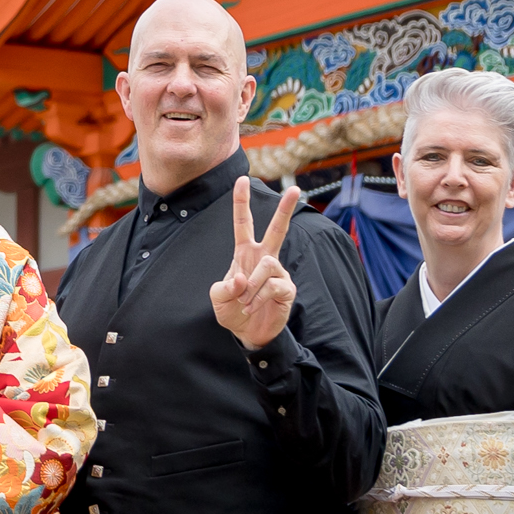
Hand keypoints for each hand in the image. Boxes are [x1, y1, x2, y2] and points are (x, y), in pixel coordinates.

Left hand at [210, 176, 301, 349]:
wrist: (248, 334)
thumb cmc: (233, 310)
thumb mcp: (218, 298)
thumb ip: (224, 287)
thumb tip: (242, 278)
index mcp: (245, 252)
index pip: (244, 223)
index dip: (242, 202)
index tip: (242, 179)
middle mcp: (264, 257)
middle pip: (277, 229)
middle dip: (285, 209)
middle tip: (296, 189)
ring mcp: (278, 273)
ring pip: (267, 265)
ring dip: (251, 287)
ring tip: (245, 302)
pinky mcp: (287, 289)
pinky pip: (272, 286)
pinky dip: (258, 298)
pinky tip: (253, 308)